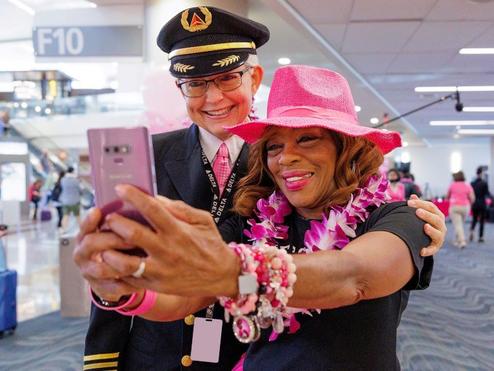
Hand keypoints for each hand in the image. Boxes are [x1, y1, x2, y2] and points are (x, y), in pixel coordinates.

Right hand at [73, 208, 141, 300]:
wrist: (116, 275)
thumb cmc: (120, 245)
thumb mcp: (118, 231)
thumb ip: (122, 220)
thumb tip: (137, 202)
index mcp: (86, 236)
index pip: (85, 226)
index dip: (90, 220)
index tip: (98, 211)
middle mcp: (83, 253)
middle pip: (91, 243)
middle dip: (112, 239)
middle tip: (132, 237)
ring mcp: (90, 272)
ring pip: (101, 268)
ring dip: (120, 263)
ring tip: (139, 259)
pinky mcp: (100, 288)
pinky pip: (112, 288)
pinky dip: (127, 284)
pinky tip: (142, 281)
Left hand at [100, 185, 239, 296]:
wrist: (222, 276)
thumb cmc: (212, 245)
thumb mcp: (202, 220)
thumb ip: (179, 208)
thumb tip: (155, 199)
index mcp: (178, 231)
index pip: (151, 209)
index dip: (132, 196)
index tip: (120, 188)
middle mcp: (167, 250)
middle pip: (132, 233)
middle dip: (115, 222)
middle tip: (109, 217)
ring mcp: (160, 270)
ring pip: (125, 262)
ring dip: (111, 251)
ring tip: (106, 244)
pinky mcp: (156, 285)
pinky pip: (130, 278)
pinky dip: (118, 270)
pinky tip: (114, 261)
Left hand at [407, 195, 446, 256]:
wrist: (427, 239)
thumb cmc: (423, 223)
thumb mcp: (422, 214)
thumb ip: (418, 206)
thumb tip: (413, 196)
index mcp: (437, 216)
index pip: (431, 207)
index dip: (421, 204)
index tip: (409, 202)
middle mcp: (441, 226)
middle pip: (436, 219)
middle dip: (427, 215)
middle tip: (417, 212)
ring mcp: (439, 237)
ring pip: (438, 234)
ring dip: (431, 231)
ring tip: (425, 227)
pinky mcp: (435, 248)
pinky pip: (433, 250)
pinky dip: (428, 251)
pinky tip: (421, 251)